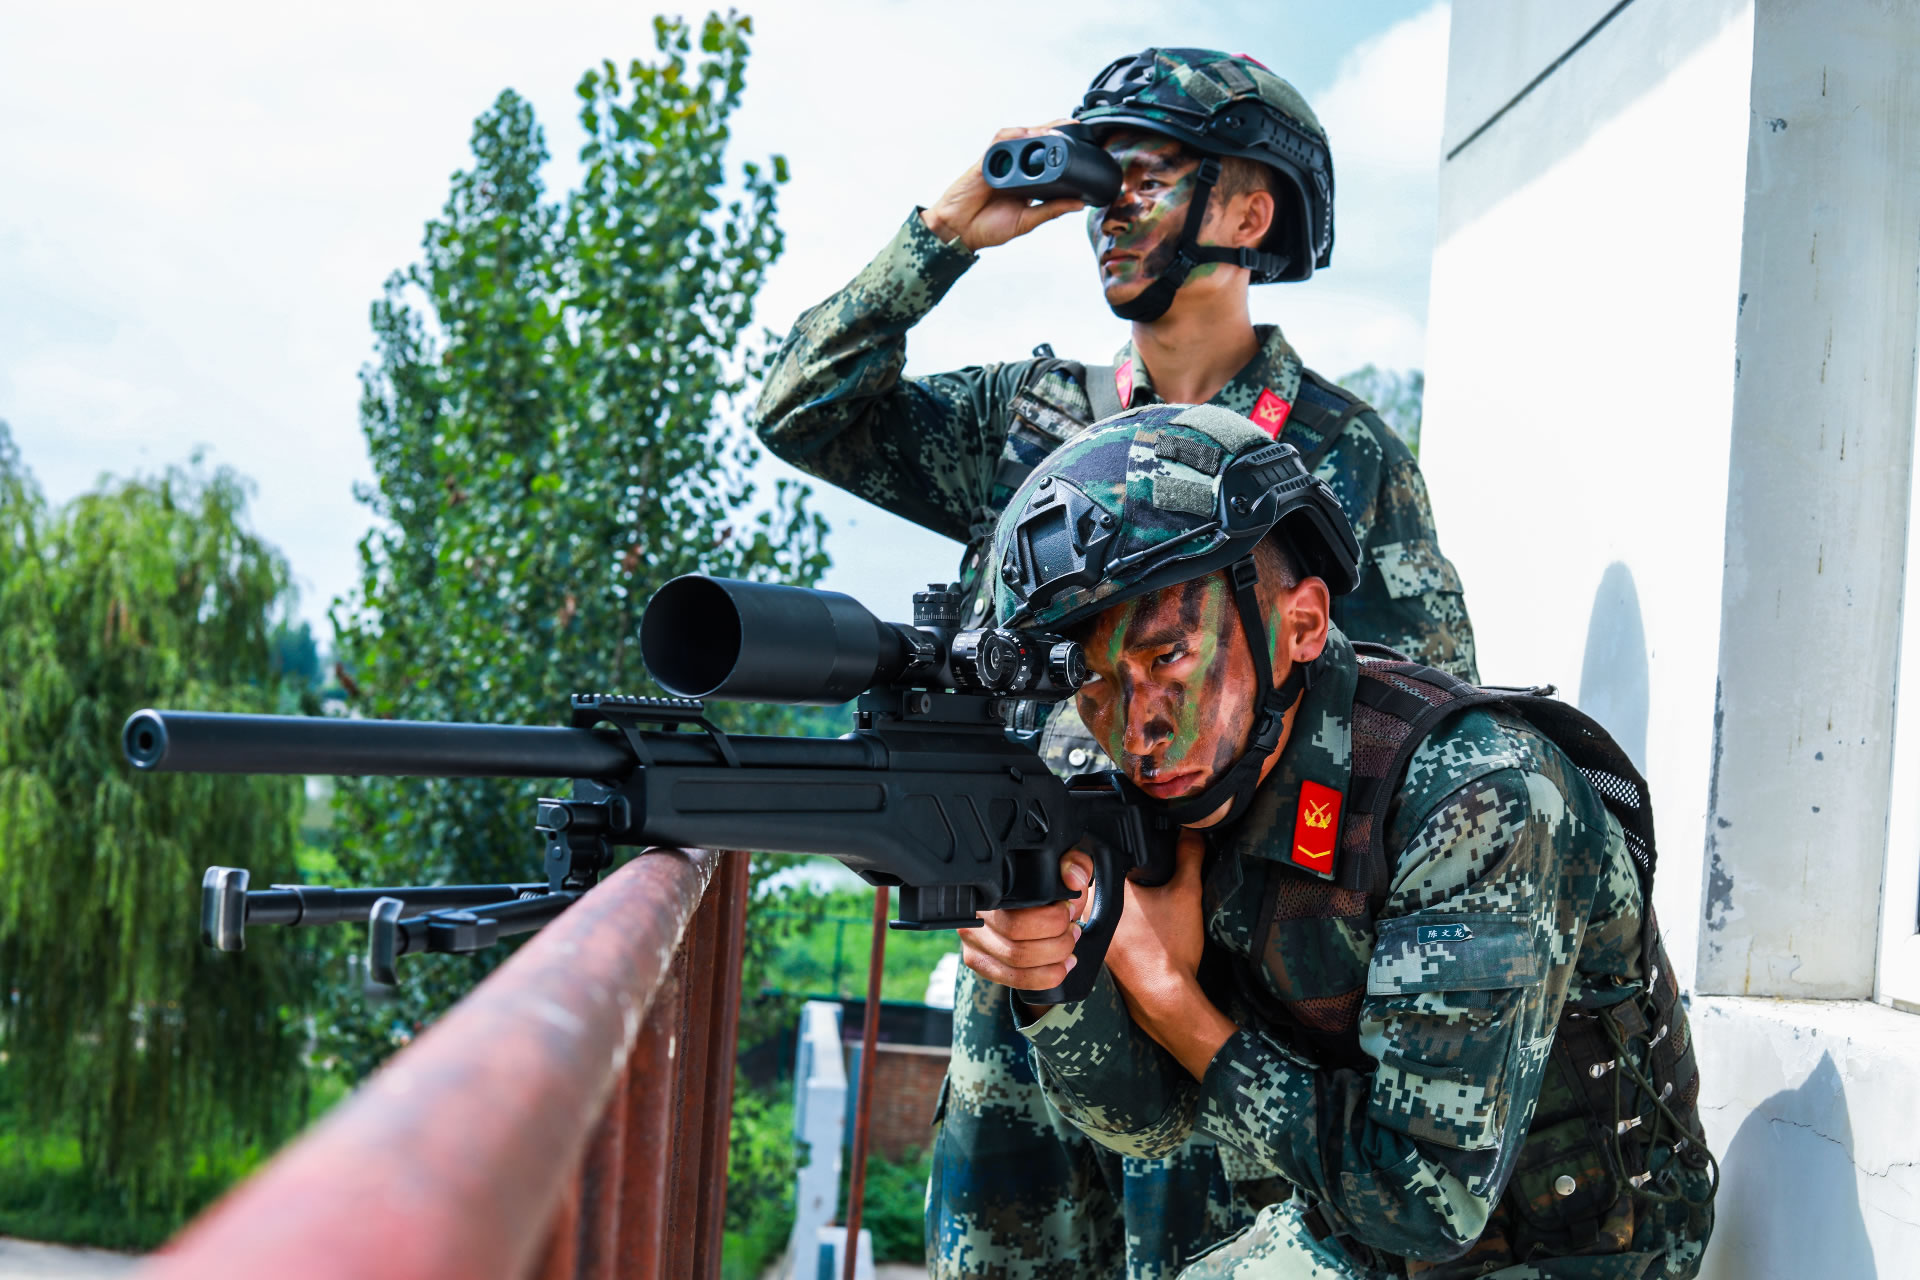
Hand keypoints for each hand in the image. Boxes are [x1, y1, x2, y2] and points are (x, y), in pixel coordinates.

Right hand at [921, 122, 1085, 251]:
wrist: (959, 232)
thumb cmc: (987, 227)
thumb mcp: (1027, 221)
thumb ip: (1052, 210)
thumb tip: (1079, 203)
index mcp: (1025, 181)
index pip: (1045, 158)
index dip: (1061, 147)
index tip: (1082, 142)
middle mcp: (1013, 168)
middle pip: (1035, 141)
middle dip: (1054, 130)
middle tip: (1074, 126)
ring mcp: (999, 162)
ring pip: (1020, 138)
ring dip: (1038, 131)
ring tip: (1055, 130)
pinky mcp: (985, 161)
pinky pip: (1000, 143)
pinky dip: (1014, 136)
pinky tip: (1027, 134)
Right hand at [958, 852, 1091, 992]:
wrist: (1029, 903)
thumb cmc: (1043, 888)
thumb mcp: (1062, 870)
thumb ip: (1074, 865)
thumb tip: (1072, 880)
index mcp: (992, 889)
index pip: (1017, 916)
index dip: (1052, 919)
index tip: (1069, 911)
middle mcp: (975, 915)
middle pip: (1016, 944)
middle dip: (1057, 941)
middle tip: (1073, 930)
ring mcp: (972, 941)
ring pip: (1015, 963)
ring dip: (1053, 959)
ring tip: (1069, 947)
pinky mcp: (978, 961)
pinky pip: (1013, 980)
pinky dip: (1044, 977)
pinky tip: (1060, 967)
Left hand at [1104, 830, 1208, 1015]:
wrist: (1166, 996)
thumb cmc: (1169, 950)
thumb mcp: (1187, 894)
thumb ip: (1189, 857)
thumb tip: (1191, 833)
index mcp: (1103, 890)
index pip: (1100, 853)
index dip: (1119, 847)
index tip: (1138, 859)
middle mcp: (1088, 908)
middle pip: (1099, 874)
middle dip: (1122, 872)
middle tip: (1146, 879)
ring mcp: (1089, 930)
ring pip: (1100, 898)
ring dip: (1120, 895)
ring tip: (1146, 904)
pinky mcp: (1098, 947)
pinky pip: (1104, 920)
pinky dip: (1121, 918)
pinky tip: (1142, 925)